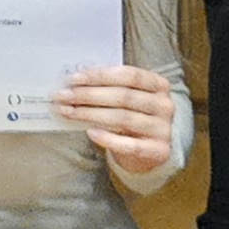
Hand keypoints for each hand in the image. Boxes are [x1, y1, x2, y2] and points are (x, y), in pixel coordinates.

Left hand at [53, 64, 174, 174]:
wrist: (150, 153)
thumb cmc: (133, 118)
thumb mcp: (129, 99)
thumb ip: (110, 88)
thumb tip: (75, 83)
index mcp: (159, 85)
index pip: (129, 75)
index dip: (101, 75)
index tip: (75, 79)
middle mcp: (165, 105)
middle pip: (123, 96)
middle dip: (89, 95)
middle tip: (64, 96)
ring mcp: (163, 129)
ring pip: (123, 118)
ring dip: (91, 114)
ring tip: (69, 112)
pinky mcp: (158, 151)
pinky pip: (129, 144)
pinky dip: (107, 138)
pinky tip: (90, 132)